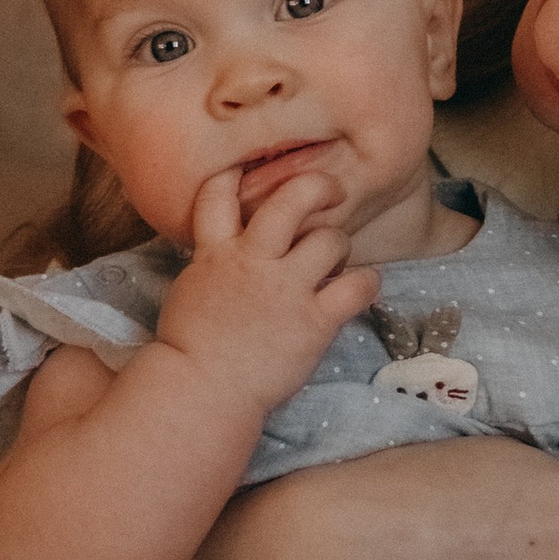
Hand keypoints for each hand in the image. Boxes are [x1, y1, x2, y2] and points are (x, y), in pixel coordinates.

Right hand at [154, 164, 378, 419]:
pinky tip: (362, 285)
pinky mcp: (313, 321)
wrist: (202, 392)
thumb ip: (214, 261)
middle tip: (331, 191)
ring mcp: (285, 290)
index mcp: (216, 253)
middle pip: (291, 199)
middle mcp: (253, 261)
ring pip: (330, 239)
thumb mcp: (192, 290)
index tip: (252, 167)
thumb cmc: (192, 348)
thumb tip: (230, 246)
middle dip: (317, 186)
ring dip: (339, 244)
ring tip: (336, 259)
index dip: (236, 172)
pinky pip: (357, 286)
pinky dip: (366, 282)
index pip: (218, 192)